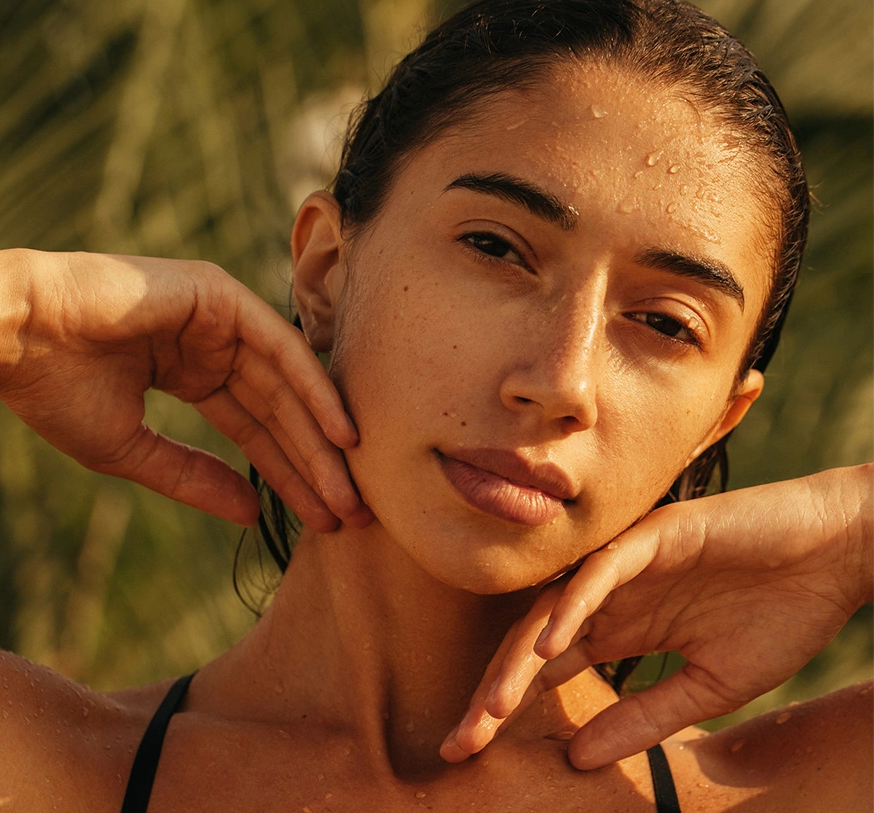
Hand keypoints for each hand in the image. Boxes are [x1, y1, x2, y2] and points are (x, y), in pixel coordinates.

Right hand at [0, 249, 372, 527]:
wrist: (14, 335)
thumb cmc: (55, 390)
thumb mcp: (132, 450)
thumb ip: (194, 477)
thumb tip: (250, 513)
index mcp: (192, 371)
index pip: (254, 429)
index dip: (287, 474)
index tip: (319, 518)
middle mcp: (216, 342)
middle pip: (279, 411)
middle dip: (314, 464)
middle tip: (350, 514)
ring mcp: (222, 315)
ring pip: (287, 384)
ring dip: (322, 437)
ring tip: (351, 489)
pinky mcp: (223, 296)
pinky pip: (281, 350)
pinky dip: (314, 391)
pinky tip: (341, 436)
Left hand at [441, 466, 872, 767]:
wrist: (831, 559)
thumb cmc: (777, 616)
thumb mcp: (707, 689)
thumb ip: (643, 717)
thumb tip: (577, 757)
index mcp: (620, 628)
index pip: (548, 669)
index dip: (509, 706)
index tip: (472, 750)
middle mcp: (609, 596)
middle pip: (535, 643)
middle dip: (497, 692)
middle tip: (461, 741)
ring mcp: (626, 564)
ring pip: (554, 608)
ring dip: (522, 657)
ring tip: (493, 707)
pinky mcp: (652, 536)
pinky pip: (600, 572)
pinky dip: (574, 605)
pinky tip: (551, 646)